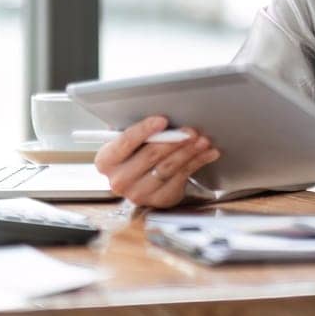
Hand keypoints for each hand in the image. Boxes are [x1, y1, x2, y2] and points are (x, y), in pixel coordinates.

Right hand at [93, 115, 221, 208]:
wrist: (140, 177)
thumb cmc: (136, 151)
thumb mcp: (131, 139)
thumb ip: (139, 130)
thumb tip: (163, 114)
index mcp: (106, 160)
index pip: (125, 142)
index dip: (145, 130)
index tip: (163, 120)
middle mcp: (119, 180)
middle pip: (150, 156)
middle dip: (174, 140)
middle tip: (191, 130)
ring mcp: (138, 194)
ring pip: (168, 168)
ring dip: (189, 152)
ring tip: (203, 140)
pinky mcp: (158, 201)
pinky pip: (181, 178)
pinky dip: (197, 163)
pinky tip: (208, 153)